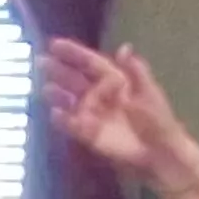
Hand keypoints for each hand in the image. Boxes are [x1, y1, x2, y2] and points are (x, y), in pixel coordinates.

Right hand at [42, 40, 190, 176]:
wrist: (158, 153)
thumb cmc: (157, 121)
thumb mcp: (149, 93)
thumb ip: (135, 71)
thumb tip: (124, 47)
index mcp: (115, 81)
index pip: (90, 63)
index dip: (73, 54)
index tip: (54, 45)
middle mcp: (100, 95)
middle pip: (75, 80)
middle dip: (58, 70)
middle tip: (40, 62)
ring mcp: (93, 115)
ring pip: (70, 100)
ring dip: (57, 94)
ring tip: (44, 88)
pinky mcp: (89, 134)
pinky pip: (71, 124)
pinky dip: (62, 119)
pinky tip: (54, 113)